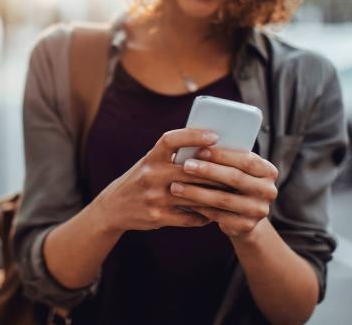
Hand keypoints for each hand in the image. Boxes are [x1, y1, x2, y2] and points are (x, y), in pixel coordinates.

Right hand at [91, 128, 222, 233]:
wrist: (114, 207)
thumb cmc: (141, 179)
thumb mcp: (150, 163)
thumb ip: (173, 156)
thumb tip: (210, 147)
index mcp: (150, 157)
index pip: (171, 140)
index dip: (193, 136)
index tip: (214, 136)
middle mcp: (151, 175)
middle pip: (191, 171)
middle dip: (216, 172)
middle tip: (237, 172)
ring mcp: (154, 197)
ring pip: (194, 196)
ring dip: (215, 196)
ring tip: (232, 194)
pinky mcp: (158, 217)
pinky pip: (189, 216)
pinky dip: (204, 215)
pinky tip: (214, 213)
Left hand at [169, 146, 278, 238]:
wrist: (242, 216)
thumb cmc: (232, 183)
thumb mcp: (234, 169)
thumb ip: (224, 158)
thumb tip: (196, 142)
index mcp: (268, 171)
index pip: (246, 160)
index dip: (222, 155)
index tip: (198, 149)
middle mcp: (269, 191)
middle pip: (235, 178)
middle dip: (208, 171)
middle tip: (185, 165)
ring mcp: (259, 211)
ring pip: (223, 199)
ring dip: (197, 192)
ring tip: (176, 186)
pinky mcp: (246, 226)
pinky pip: (218, 216)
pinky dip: (199, 208)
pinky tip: (183, 202)